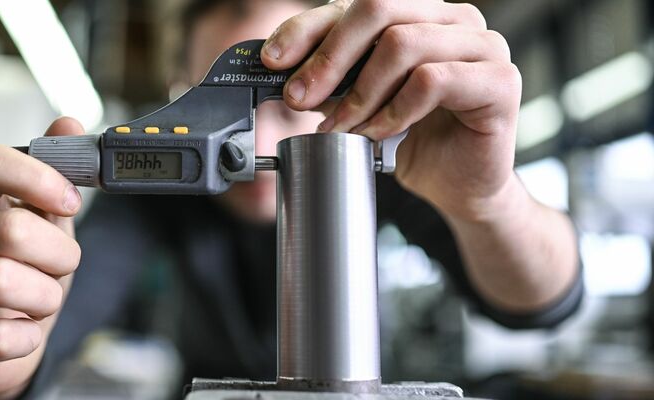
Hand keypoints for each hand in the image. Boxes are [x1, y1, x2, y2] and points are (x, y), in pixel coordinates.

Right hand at [0, 117, 83, 398]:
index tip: (70, 200)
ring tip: (41, 299)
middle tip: (62, 266)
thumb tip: (69, 124)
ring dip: (45, 296)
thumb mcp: (50, 225)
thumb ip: (57, 177)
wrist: (11, 344)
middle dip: (59, 253)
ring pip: (1, 282)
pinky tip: (23, 331)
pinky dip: (27, 336)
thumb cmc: (28, 278)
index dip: (33, 176)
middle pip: (9, 229)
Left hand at [261, 0, 521, 220]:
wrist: (460, 187)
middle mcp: (453, 19)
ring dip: (360, 92)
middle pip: (378, 8)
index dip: (308, 28)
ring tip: (343, 126)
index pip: (355, 4)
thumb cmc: (413, 140)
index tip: (274, 61)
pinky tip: (379, 133)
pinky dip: (394, 111)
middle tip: (299, 98)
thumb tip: (284, 70)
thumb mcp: (360, 102)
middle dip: (329, 57)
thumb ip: (333, 79)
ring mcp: (483, 44)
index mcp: (420, 13)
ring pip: (402, 43)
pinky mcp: (500, 80)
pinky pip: (432, 81)